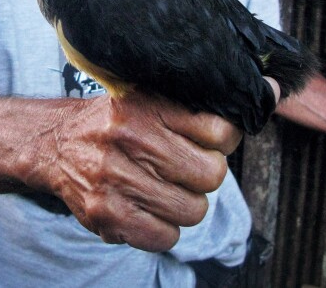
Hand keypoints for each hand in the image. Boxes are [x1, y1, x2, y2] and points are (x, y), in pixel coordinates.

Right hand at [42, 90, 242, 251]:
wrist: (55, 144)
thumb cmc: (115, 121)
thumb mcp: (149, 96)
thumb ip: (196, 102)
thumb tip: (271, 89)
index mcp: (148, 105)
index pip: (220, 131)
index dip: (225, 140)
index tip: (213, 142)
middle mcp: (132, 138)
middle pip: (212, 175)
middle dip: (206, 174)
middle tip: (188, 167)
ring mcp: (116, 179)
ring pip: (193, 210)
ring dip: (186, 203)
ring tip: (165, 187)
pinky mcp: (106, 214)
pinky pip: (166, 236)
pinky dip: (164, 227)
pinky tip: (149, 207)